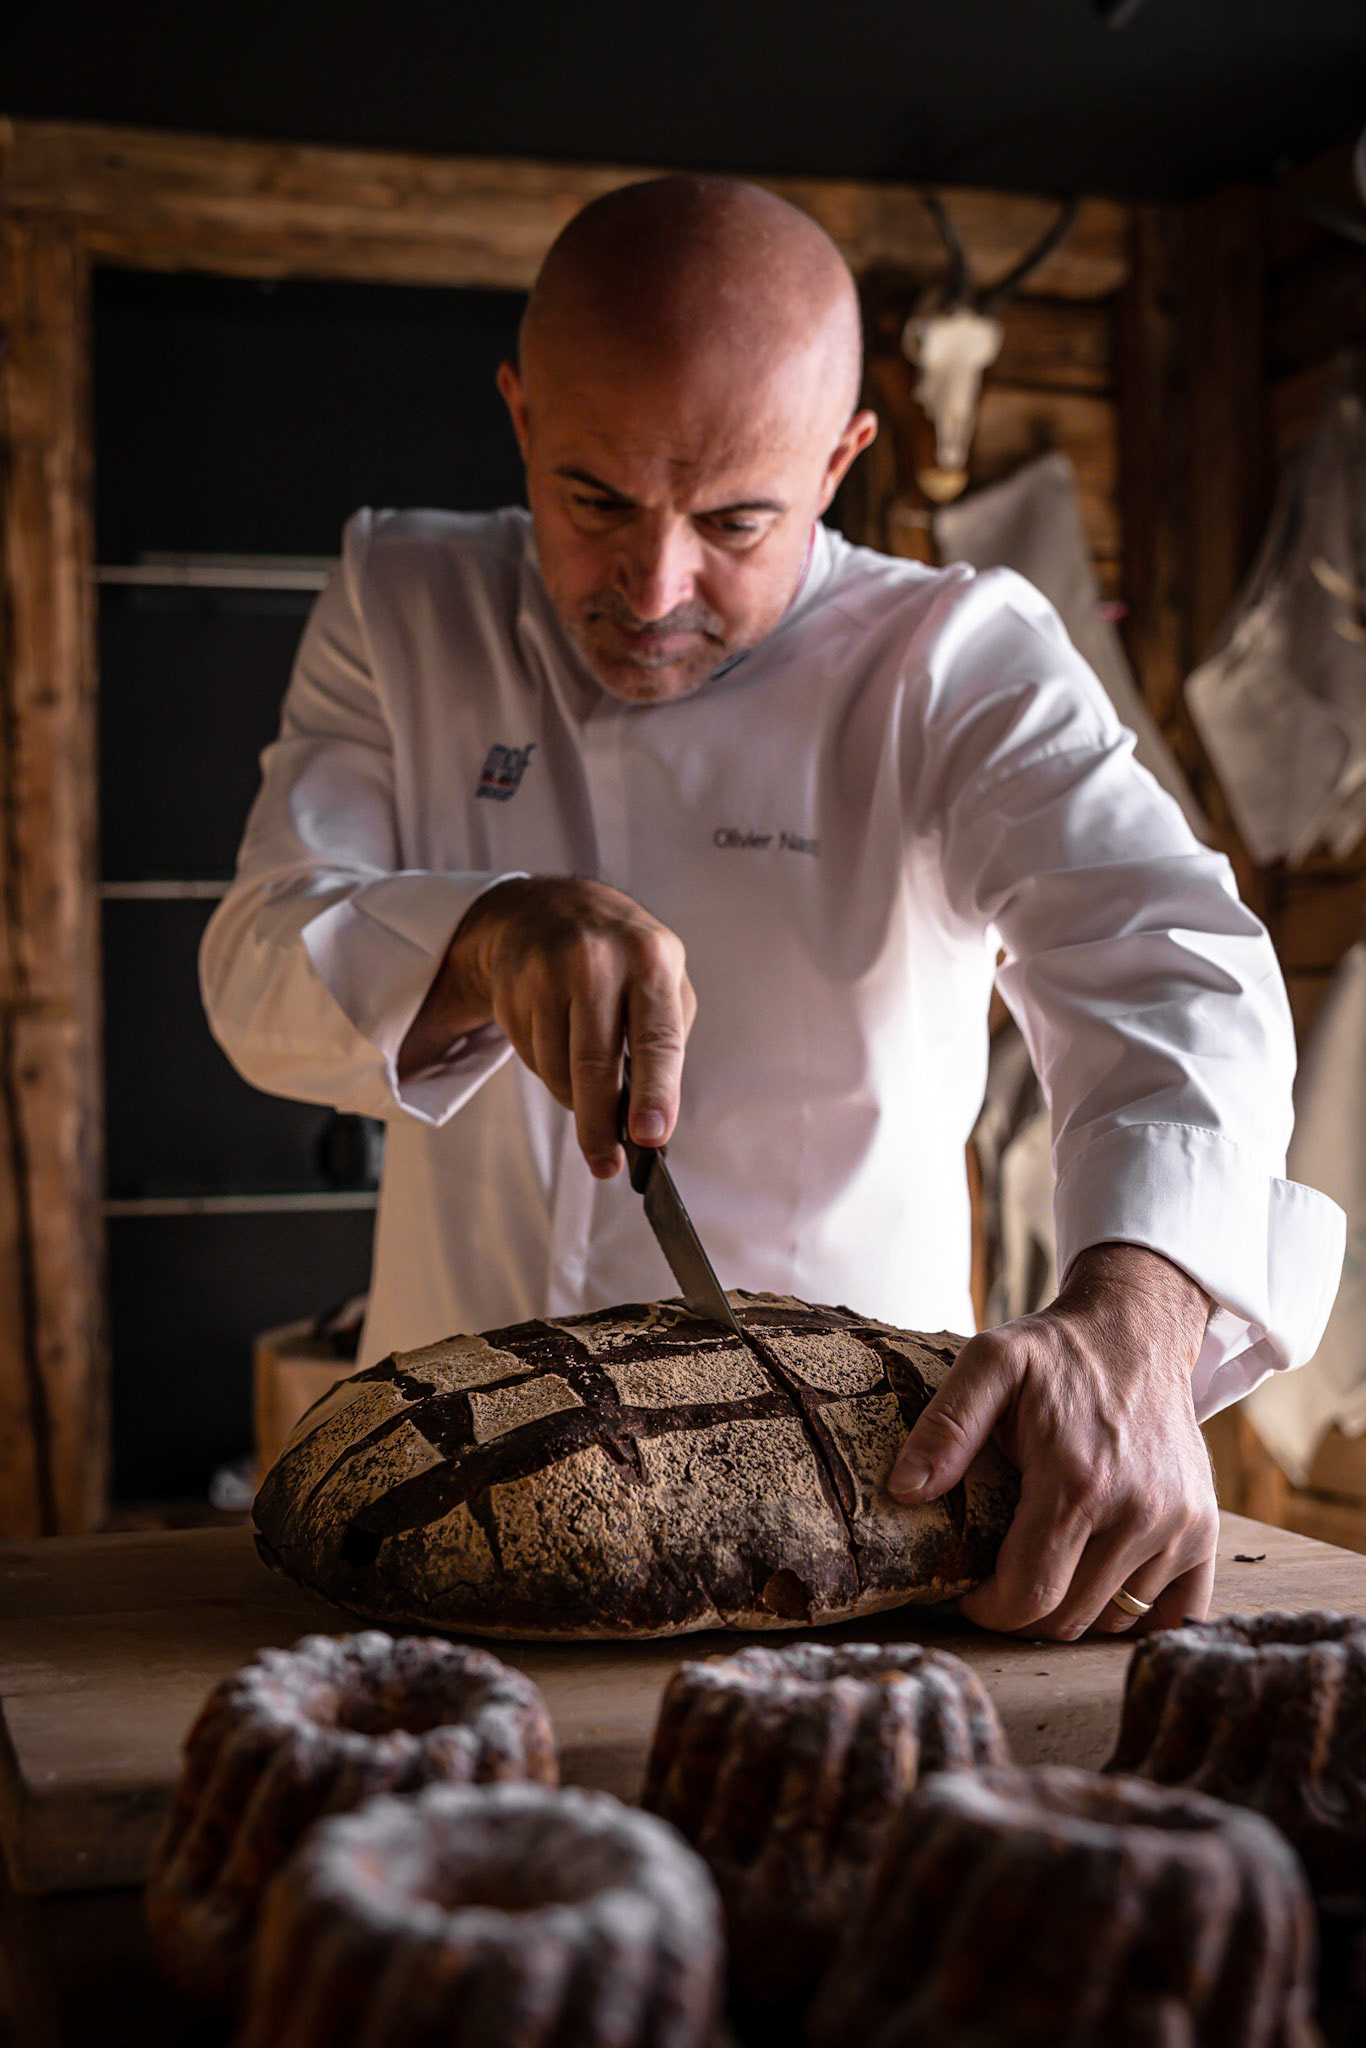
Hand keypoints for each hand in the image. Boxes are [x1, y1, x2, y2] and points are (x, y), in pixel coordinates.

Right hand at [397, 876, 695, 1174]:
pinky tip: (558, 1041)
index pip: (657, 1038)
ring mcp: (548, 972)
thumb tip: (652, 1121)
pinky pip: (532, 1057)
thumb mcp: (662, 980)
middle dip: (600, 1125)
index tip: (651, 1135)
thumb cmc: (621, 957)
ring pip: (558, 1070)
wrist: (548, 908)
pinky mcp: (512, 987)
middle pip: (595, 1064)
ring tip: (587, 1082)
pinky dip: (549, 1069)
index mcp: (651, 960)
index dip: (655, 1092)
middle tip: (606, 1163)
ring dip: (574, 1096)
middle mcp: (598, 962)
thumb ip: (664, 1042)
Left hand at [887, 1243, 1218, 1639]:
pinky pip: (1177, 1613)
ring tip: (1048, 1563)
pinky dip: (1138, 1614)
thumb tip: (905, 1491)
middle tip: (1000, 1578)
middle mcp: (1137, 1512)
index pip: (1028, 1595)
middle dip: (1022, 1612)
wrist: (1136, 1332)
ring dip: (1075, 1607)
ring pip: (1115, 1619)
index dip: (989, 1609)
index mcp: (1077, 1481)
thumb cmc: (1057, 1352)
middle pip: (1069, 1618)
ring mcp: (1179, 1525)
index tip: (969, 1592)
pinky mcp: (1205, 1529)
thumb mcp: (989, 1363)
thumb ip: (945, 1426)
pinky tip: (1102, 1584)